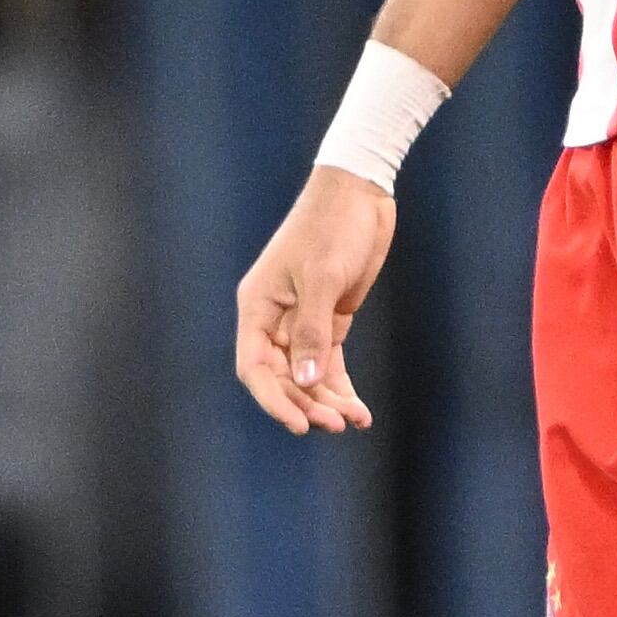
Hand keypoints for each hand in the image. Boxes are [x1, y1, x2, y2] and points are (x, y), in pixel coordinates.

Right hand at [234, 167, 396, 435]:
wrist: (362, 192)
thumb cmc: (333, 226)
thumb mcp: (322, 277)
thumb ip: (312, 330)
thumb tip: (307, 381)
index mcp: (258, 306)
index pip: (255, 367)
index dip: (273, 400)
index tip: (299, 424)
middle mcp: (275, 318)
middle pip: (282, 378)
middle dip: (306, 404)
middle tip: (335, 424)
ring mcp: (302, 320)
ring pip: (308, 375)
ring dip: (326, 401)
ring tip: (352, 421)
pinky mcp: (330, 318)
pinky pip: (329, 363)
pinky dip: (341, 387)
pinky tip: (360, 411)